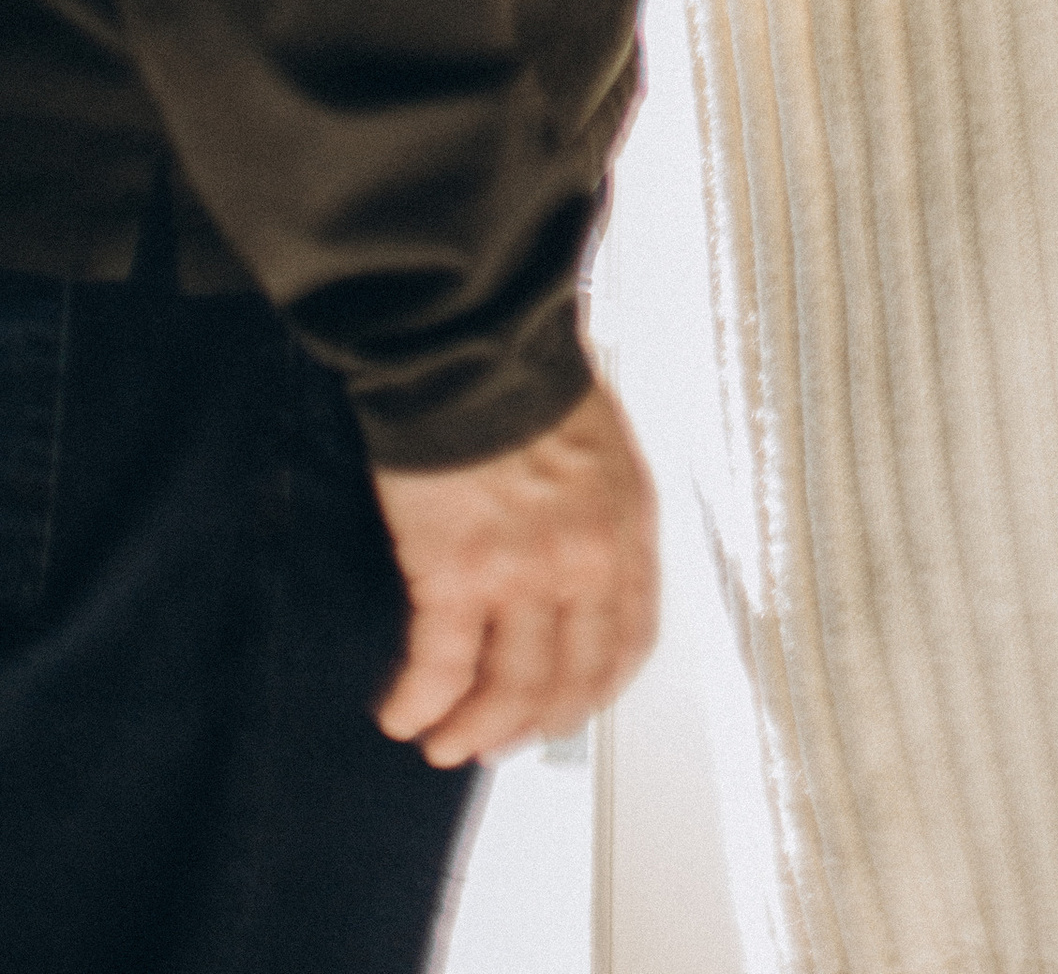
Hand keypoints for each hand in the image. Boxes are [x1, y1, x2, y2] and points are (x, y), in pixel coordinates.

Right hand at [373, 377, 658, 767]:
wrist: (473, 345)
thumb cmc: (524, 378)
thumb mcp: (597, 449)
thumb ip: (593, 514)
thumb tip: (569, 567)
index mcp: (626, 526)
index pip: (627, 642)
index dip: (591, 690)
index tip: (563, 707)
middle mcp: (588, 560)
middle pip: (571, 682)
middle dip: (530, 725)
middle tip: (495, 741)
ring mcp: (526, 573)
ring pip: (511, 691)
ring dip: (474, 730)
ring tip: (443, 743)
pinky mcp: (459, 574)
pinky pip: (441, 666)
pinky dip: (419, 701)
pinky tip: (400, 711)